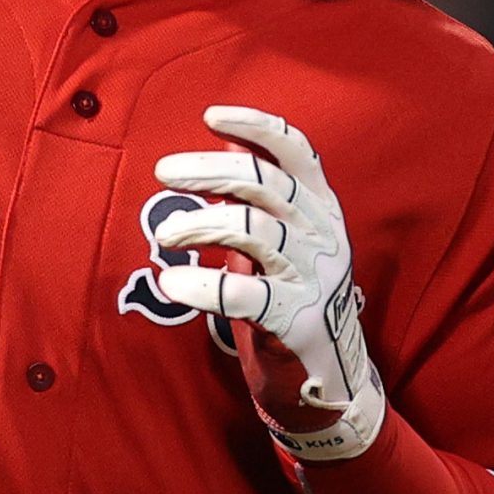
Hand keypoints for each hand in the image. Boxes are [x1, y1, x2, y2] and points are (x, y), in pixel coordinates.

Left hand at [152, 106, 385, 459]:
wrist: (330, 376)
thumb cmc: (295, 296)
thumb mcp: (283, 238)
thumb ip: (260, 194)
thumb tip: (226, 141)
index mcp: (321, 208)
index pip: (296, 152)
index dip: (256, 127)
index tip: (212, 117)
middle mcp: (323, 234)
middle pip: (265, 185)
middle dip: (208, 171)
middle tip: (163, 173)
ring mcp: (313, 276)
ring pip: (254, 231)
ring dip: (200, 225)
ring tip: (165, 235)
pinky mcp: (297, 319)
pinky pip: (245, 295)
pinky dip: (204, 286)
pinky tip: (174, 282)